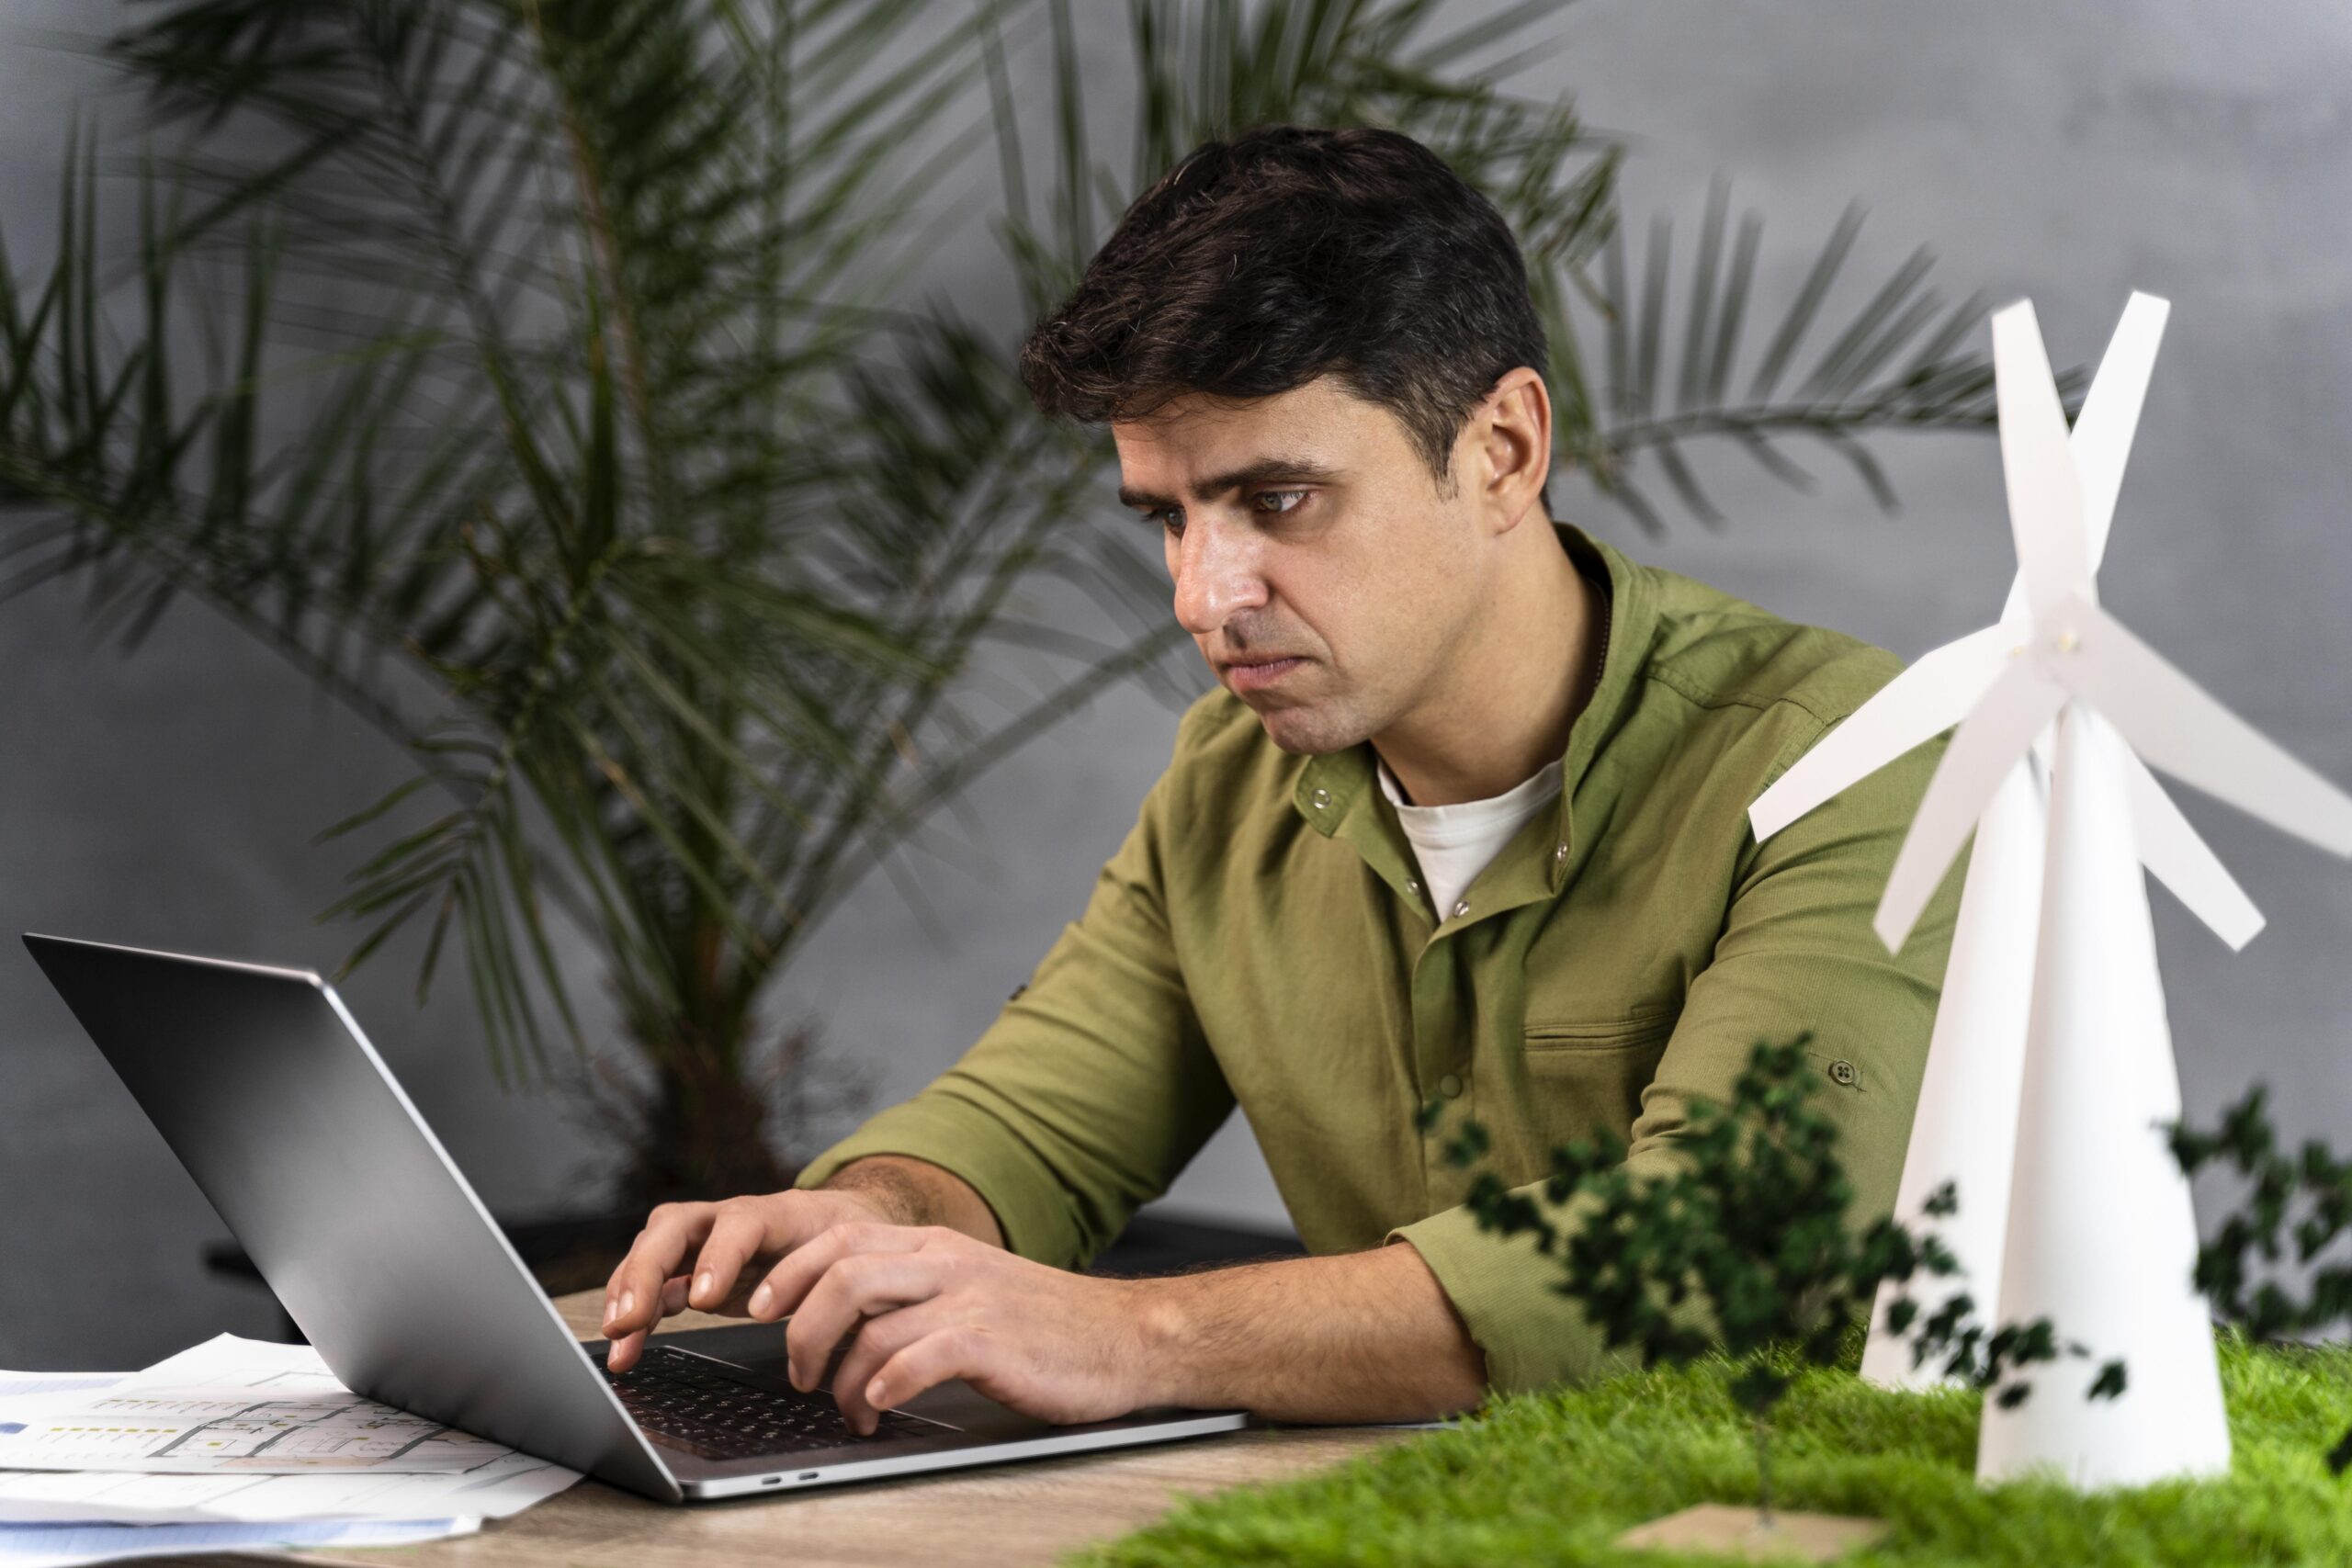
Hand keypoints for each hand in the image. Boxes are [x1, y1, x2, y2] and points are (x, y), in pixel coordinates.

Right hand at [599, 1189, 894, 1372]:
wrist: (836, 1227)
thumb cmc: (844, 1243)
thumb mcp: (852, 1256)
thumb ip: (839, 1278)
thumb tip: (839, 1317)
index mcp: (775, 1212)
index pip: (740, 1223)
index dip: (718, 1257)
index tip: (704, 1299)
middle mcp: (727, 1218)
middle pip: (674, 1226)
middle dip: (647, 1270)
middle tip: (631, 1318)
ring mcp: (703, 1240)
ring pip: (652, 1251)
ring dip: (629, 1292)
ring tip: (618, 1336)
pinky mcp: (689, 1267)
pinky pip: (652, 1285)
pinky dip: (635, 1314)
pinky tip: (625, 1348)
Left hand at [753, 1222, 1159, 1433]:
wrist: (1128, 1336)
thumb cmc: (1045, 1325)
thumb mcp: (971, 1286)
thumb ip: (912, 1292)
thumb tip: (840, 1326)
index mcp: (935, 1244)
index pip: (837, 1237)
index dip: (786, 1271)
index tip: (758, 1308)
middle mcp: (946, 1262)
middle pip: (840, 1272)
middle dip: (800, 1328)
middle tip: (800, 1374)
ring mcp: (970, 1299)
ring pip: (871, 1322)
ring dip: (842, 1375)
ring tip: (849, 1408)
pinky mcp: (993, 1342)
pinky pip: (918, 1358)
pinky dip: (887, 1385)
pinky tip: (885, 1406)